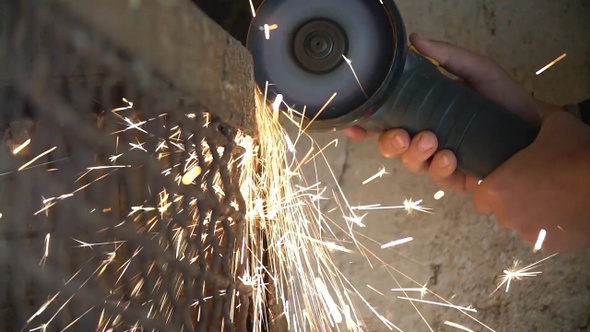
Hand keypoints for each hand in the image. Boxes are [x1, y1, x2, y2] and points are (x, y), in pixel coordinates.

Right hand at [343, 33, 562, 191]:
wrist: (534, 124)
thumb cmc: (503, 97)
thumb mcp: (475, 70)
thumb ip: (446, 57)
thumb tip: (416, 40)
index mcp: (422, 114)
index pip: (386, 121)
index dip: (365, 126)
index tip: (351, 125)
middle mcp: (425, 138)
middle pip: (391, 147)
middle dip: (389, 143)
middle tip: (402, 134)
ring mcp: (440, 159)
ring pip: (412, 164)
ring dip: (415, 154)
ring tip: (431, 140)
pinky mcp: (459, 177)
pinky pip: (440, 179)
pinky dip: (441, 169)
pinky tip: (451, 157)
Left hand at [474, 111, 589, 251]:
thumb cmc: (577, 152)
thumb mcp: (554, 124)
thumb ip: (533, 120)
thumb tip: (531, 109)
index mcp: (497, 190)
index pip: (481, 197)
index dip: (493, 188)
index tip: (508, 178)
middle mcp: (508, 217)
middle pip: (503, 211)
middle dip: (515, 200)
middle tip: (537, 182)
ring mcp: (532, 235)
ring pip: (526, 224)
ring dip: (535, 213)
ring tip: (557, 194)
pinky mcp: (556, 247)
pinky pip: (548, 235)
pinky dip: (555, 225)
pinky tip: (570, 208)